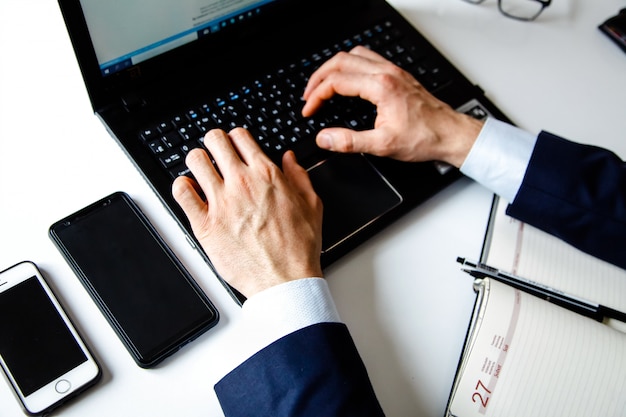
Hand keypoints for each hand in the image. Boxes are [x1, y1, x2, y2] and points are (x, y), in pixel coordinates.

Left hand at [172, 128, 323, 297]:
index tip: (235, 146)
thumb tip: (289, 158)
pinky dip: (182, 187)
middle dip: (214, 143)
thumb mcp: (311, 205)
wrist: (285, 280)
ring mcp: (220, 203)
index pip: (240, 136)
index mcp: (266, 175)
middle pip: (214, 140)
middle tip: (215, 154)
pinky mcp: (205, 225)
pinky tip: (189, 191)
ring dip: (197, 162)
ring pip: (194, 160)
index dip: (236, 138)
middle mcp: (241, 183)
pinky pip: (181, 193)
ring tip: (201, 172)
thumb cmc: (298, 248)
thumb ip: (299, 176)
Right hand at [302, 46, 482, 167]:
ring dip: (334, 67)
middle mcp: (387, 73)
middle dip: (319, 77)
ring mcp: (393, 71)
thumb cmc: (424, 138)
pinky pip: (368, 58)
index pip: (337, 81)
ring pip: (355, 55)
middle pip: (341, 61)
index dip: (317, 95)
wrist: (450, 134)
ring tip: (323, 84)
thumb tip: (325, 138)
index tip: (309, 109)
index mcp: (381, 87)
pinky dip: (351, 65)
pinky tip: (348, 79)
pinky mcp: (398, 75)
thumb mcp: (383, 146)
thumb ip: (349, 142)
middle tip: (308, 95)